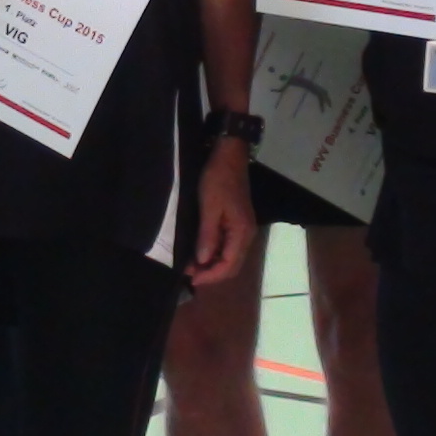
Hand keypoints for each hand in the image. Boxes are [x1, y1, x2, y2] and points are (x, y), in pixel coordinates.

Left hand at [186, 135, 258, 290]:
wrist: (229, 156)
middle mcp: (247, 235)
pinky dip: (215, 254)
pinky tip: (201, 252)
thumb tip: (202, 261)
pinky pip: (229, 247)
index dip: (210, 276)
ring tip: (192, 265)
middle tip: (189, 274)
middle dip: (211, 273)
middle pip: (232, 266)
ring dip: (212, 265)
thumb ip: (207, 236)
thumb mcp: (209, 208)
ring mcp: (244, 230)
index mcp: (241, 232)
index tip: (191, 279)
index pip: (228, 265)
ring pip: (231, 258)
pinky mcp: (238, 224)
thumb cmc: (217, 180)